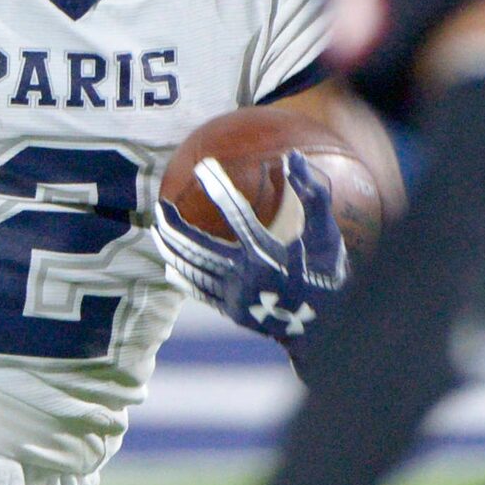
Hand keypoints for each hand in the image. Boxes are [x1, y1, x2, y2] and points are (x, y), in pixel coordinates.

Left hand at [155, 151, 347, 343]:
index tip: (203, 166)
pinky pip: (199, 291)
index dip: (219, 188)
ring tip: (157, 228)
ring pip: (194, 270)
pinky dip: (182, 277)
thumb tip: (292, 157)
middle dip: (176, 226)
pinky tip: (168, 263)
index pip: (238, 214)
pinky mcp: (230, 311)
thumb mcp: (327, 235)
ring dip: (171, 249)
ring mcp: (235, 297)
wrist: (325, 326)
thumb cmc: (326, 272)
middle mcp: (246, 277)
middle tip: (160, 204)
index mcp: (270, 255)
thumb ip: (313, 196)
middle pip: (199, 248)